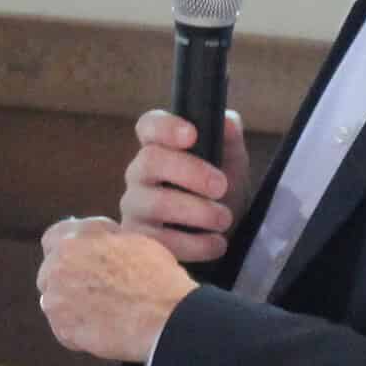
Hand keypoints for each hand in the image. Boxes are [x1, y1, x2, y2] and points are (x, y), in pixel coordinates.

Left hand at [37, 216, 197, 362]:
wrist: (165, 318)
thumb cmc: (158, 278)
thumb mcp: (134, 239)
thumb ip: (105, 238)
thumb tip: (100, 242)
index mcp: (74, 239)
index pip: (54, 238)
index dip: (69, 248)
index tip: (82, 257)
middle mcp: (57, 265)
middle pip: (51, 271)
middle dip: (68, 278)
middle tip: (97, 289)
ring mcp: (55, 299)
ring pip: (56, 301)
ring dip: (72, 305)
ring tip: (104, 312)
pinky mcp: (62, 329)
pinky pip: (65, 329)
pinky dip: (79, 331)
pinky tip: (104, 329)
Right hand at [120, 108, 249, 265]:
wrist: (220, 238)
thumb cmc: (219, 194)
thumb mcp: (231, 164)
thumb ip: (230, 139)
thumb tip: (227, 121)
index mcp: (159, 146)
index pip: (149, 126)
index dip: (166, 127)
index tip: (192, 134)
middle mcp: (139, 173)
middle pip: (150, 160)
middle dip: (190, 172)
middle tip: (221, 186)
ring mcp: (134, 207)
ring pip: (155, 203)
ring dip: (196, 212)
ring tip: (224, 219)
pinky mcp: (138, 241)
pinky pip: (159, 241)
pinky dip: (193, 244)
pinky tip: (216, 244)